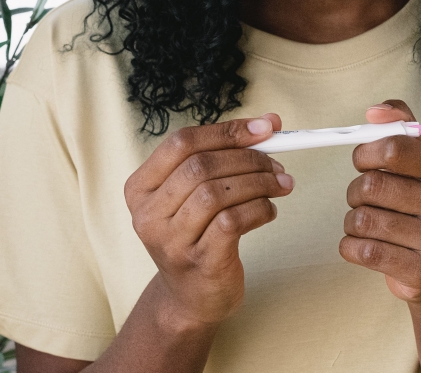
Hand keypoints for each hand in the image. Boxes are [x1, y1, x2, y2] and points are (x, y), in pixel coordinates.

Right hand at [124, 113, 294, 329]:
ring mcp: (170, 241)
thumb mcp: (199, 192)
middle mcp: (147, 214)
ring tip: (280, 185)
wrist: (191, 297)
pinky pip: (232, 222)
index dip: (226, 131)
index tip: (264, 128)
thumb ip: (227, 153)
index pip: (181, 142)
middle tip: (277, 163)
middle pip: (200, 166)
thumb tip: (270, 121)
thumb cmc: (197, 235)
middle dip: (248, 158)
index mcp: (140, 188)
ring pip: (217, 193)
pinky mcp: (198, 262)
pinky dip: (259, 209)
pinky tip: (269, 210)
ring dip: (258, 183)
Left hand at [340, 100, 420, 303]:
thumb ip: (400, 123)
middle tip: (363, 196)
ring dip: (352, 220)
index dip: (367, 153)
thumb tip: (375, 112)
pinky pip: (362, 251)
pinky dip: (350, 245)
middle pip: (373, 185)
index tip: (364, 161)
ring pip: (363, 219)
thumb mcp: (420, 158)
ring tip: (368, 222)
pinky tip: (364, 244)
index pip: (395, 149)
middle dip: (356, 190)